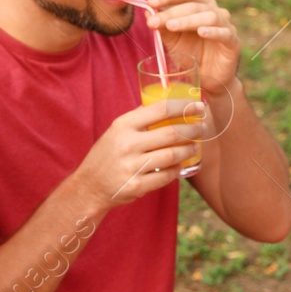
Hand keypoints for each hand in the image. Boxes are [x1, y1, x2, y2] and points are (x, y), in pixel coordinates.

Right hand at [76, 99, 204, 208]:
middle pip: (171, 133)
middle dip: (192, 129)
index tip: (199, 107)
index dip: (184, 107)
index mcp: (123, 125)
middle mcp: (127, 144)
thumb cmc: (108, 154)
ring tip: (194, 146)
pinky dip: (176, 170)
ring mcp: (131, 167)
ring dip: (188, 150)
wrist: (89, 185)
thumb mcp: (117, 131)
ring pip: (172, 156)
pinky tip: (180, 165)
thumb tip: (169, 105)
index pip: (160, 109)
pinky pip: (166, 177)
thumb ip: (139, 119)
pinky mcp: (136, 186)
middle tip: (201, 128)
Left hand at [144, 0, 238, 92]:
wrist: (208, 80)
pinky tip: (201, 32)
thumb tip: (147, 11)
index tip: (150, 3)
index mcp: (201, 5)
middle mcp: (215, 11)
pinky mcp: (233, 42)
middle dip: (172, 12)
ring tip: (171, 26)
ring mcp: (226, 26)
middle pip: (194, 5)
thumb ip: (163, 27)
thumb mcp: (173, 41)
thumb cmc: (192, 56)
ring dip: (188, 20)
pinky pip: (224, 33)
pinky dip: (212, 32)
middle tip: (154, 21)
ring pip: (209, 16)